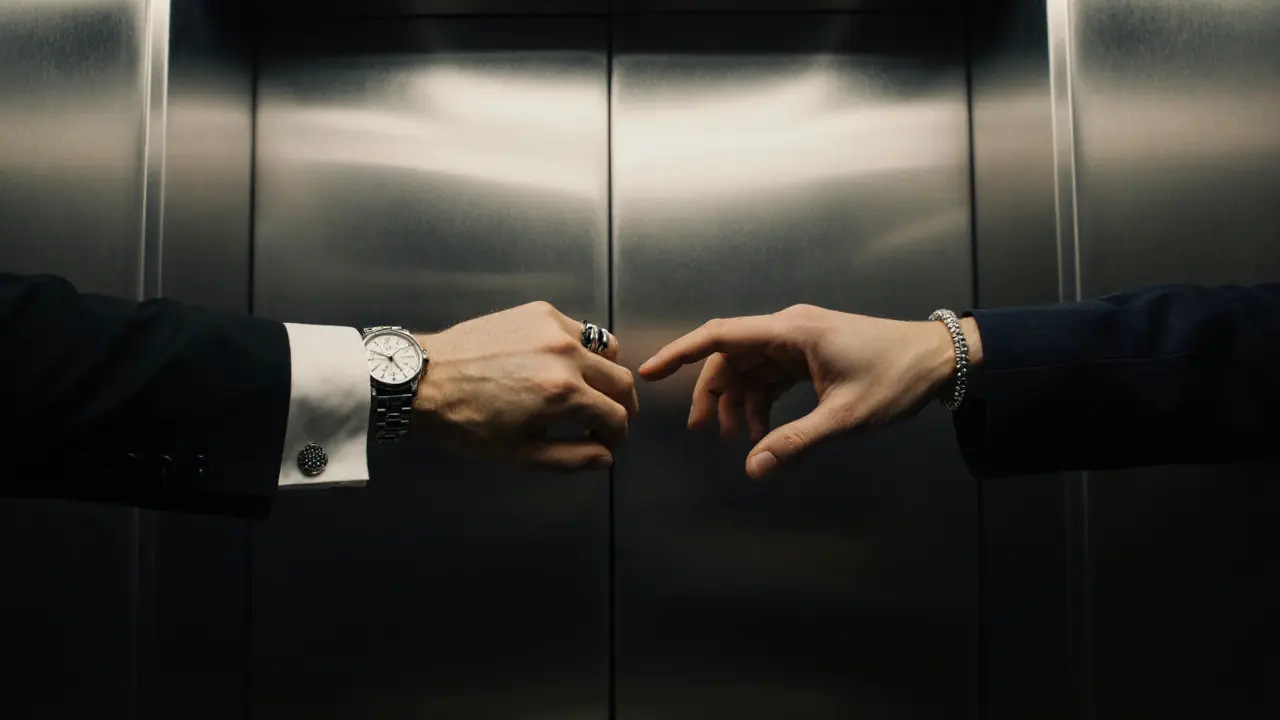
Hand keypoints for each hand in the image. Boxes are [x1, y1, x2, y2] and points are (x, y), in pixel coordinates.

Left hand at [414, 302, 636, 471]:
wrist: (425, 380)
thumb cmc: (466, 422)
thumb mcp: (519, 454)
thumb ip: (570, 458)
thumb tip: (604, 458)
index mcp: (562, 394)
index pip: (617, 416)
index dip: (617, 436)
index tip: (606, 443)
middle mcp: (564, 355)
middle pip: (620, 380)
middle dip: (620, 406)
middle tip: (605, 421)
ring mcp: (553, 328)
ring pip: (606, 349)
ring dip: (604, 373)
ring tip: (586, 390)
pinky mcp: (538, 312)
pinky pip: (578, 330)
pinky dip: (579, 349)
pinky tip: (557, 366)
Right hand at [638, 304, 981, 478]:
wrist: (941, 360)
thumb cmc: (898, 377)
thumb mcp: (846, 416)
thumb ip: (797, 442)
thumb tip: (754, 467)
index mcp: (792, 331)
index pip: (721, 336)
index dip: (681, 353)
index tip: (650, 371)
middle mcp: (790, 330)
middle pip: (731, 357)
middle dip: (713, 394)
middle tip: (704, 432)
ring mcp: (799, 341)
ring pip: (749, 370)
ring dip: (739, 403)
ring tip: (739, 441)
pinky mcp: (809, 355)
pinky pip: (770, 377)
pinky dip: (761, 403)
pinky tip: (762, 432)